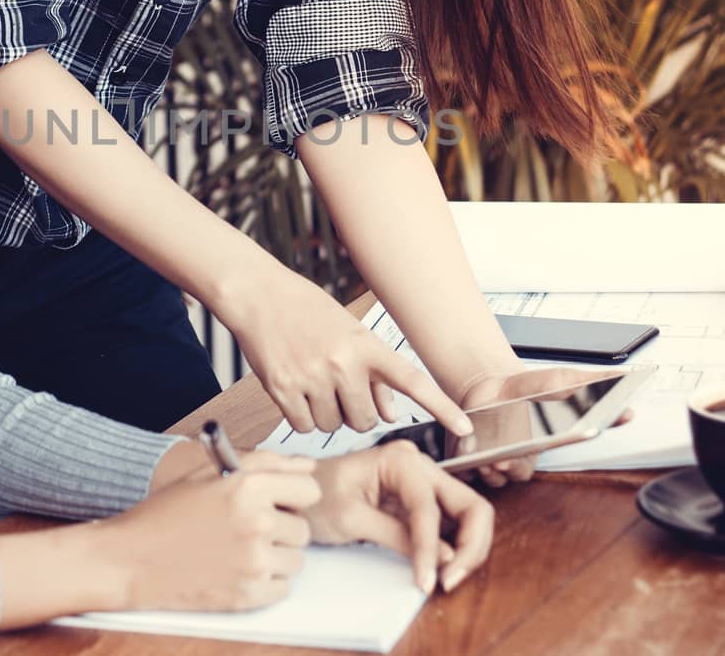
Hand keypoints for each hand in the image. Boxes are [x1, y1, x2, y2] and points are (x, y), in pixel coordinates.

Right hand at [99, 451, 320, 611]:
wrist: (130, 559)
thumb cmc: (164, 513)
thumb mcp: (209, 472)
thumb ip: (264, 462)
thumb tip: (306, 465)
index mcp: (247, 486)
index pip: (310, 489)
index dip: (293, 494)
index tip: (279, 500)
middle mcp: (256, 523)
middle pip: (303, 528)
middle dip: (282, 527)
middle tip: (248, 528)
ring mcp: (253, 562)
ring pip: (296, 560)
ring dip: (276, 556)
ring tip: (240, 549)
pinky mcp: (247, 595)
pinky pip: (282, 587)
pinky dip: (265, 582)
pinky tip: (237, 570)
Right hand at [228, 272, 470, 436]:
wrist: (258, 295)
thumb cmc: (307, 310)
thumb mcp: (350, 332)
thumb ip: (375, 375)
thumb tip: (393, 415)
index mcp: (366, 345)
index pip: (413, 381)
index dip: (441, 408)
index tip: (466, 430)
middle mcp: (342, 362)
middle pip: (365, 420)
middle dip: (354, 412)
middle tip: (338, 386)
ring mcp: (311, 377)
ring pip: (333, 426)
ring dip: (327, 414)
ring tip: (314, 382)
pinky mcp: (282, 389)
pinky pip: (304, 426)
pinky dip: (302, 417)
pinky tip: (296, 391)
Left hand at [303, 441, 494, 594]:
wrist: (296, 492)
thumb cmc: (315, 496)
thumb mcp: (350, 519)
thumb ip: (397, 536)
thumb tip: (442, 558)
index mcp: (400, 460)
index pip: (429, 509)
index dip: (431, 549)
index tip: (428, 582)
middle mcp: (420, 466)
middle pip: (470, 505)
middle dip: (469, 546)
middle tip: (451, 581)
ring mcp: (424, 483)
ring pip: (467, 515)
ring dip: (466, 549)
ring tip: (445, 579)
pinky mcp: (420, 502)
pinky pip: (450, 525)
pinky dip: (452, 548)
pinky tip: (439, 568)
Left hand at [460, 366, 634, 488]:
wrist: (488, 382)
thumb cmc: (528, 387)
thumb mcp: (563, 380)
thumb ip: (594, 382)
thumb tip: (630, 378)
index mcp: (543, 445)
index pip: (546, 461)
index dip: (540, 459)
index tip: (529, 458)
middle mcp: (521, 458)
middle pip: (519, 473)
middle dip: (512, 468)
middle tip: (503, 459)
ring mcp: (495, 459)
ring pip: (493, 478)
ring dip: (487, 471)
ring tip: (484, 458)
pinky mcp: (470, 459)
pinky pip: (466, 473)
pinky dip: (464, 468)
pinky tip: (465, 455)